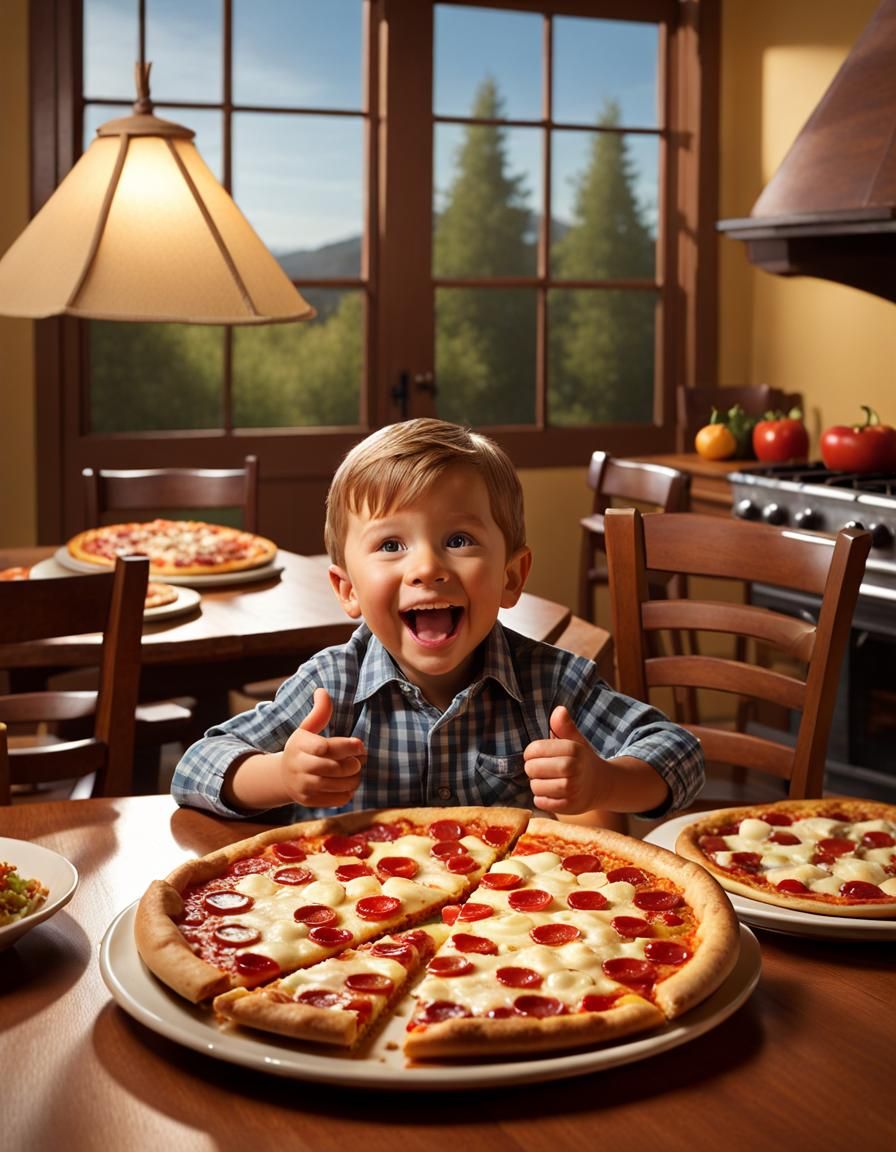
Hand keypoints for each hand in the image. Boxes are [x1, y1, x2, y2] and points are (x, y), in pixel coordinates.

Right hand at [280, 687, 365, 807]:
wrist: (283, 776)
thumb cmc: (302, 748)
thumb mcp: (307, 729)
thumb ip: (319, 713)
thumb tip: (322, 691)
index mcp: (299, 745)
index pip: (325, 747)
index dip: (347, 746)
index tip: (359, 744)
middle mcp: (298, 767)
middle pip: (333, 768)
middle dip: (352, 764)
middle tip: (360, 760)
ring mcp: (302, 786)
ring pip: (336, 785)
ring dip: (353, 779)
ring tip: (356, 772)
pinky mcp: (308, 801)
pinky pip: (335, 800)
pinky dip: (347, 793)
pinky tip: (348, 784)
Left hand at [523, 705, 606, 814]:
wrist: (602, 785)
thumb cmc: (581, 761)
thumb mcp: (575, 741)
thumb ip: (564, 726)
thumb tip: (559, 710)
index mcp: (572, 749)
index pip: (534, 749)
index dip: (530, 753)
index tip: (535, 755)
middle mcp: (572, 768)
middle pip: (532, 769)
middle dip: (532, 769)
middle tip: (541, 768)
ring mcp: (572, 789)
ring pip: (535, 786)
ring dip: (537, 784)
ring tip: (547, 780)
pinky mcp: (569, 806)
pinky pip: (541, 802)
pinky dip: (542, 798)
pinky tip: (552, 792)